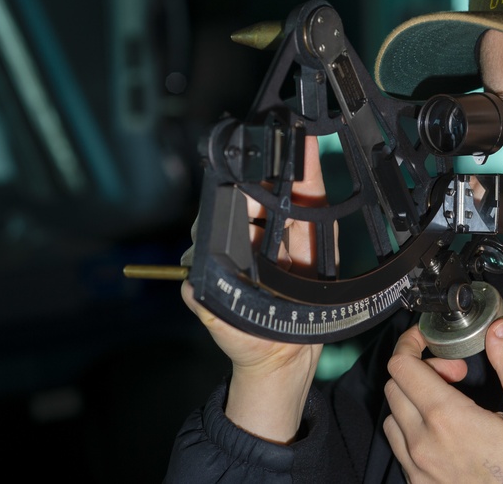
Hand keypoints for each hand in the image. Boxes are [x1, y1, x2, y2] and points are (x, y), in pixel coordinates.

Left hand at [180, 136, 330, 442]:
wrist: (286, 360)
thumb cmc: (245, 338)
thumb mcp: (218, 320)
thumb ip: (202, 301)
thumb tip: (187, 280)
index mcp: (229, 247)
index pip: (225, 210)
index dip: (231, 190)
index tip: (239, 174)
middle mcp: (255, 236)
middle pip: (257, 195)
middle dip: (264, 170)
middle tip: (272, 146)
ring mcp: (285, 235)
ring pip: (286, 195)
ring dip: (291, 168)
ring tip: (295, 143)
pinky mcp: (314, 241)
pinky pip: (314, 209)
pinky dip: (313, 182)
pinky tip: (311, 159)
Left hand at [383, 320, 502, 482]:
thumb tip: (499, 328)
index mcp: (446, 418)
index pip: (401, 366)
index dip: (412, 343)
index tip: (431, 340)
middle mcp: (422, 443)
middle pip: (394, 386)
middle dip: (420, 369)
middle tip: (458, 376)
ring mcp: (416, 469)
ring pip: (393, 417)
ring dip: (414, 401)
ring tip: (451, 405)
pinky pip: (401, 448)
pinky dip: (414, 430)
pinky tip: (447, 435)